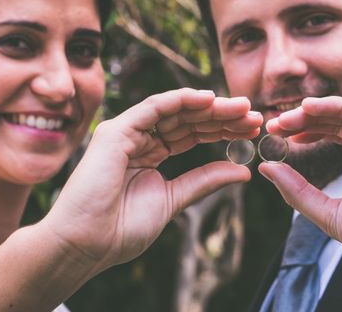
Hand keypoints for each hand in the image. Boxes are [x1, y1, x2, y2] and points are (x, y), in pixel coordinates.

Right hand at [43, 88, 260, 275]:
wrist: (87, 243)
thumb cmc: (121, 228)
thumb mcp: (174, 200)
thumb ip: (204, 181)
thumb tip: (242, 171)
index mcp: (150, 154)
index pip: (192, 134)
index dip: (222, 130)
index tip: (251, 130)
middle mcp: (140, 138)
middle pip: (187, 120)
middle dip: (221, 116)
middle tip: (254, 114)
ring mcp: (127, 132)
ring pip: (175, 110)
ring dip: (209, 106)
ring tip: (241, 107)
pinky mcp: (116, 131)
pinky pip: (153, 108)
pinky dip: (180, 100)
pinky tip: (208, 99)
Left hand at [261, 96, 341, 303]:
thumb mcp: (327, 211)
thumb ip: (297, 190)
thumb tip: (266, 168)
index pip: (337, 132)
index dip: (308, 128)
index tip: (278, 131)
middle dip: (307, 118)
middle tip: (276, 123)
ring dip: (318, 111)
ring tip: (288, 117)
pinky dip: (340, 106)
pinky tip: (312, 107)